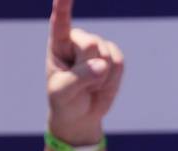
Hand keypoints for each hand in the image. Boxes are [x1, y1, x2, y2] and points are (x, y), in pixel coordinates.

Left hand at [46, 0, 124, 144]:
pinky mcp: (114, 56)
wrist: (80, 114)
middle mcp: (78, 39)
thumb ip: (79, 78)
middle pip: (91, 45)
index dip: (63, 5)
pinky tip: (101, 85)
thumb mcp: (62, 93)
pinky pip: (119, 64)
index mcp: (58, 44)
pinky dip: (111, 81)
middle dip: (88, 69)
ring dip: (99, 79)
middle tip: (79, 85)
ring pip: (106, 56)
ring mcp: (98, 46)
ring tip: (89, 86)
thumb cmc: (64, 101)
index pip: (60, 21)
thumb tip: (102, 65)